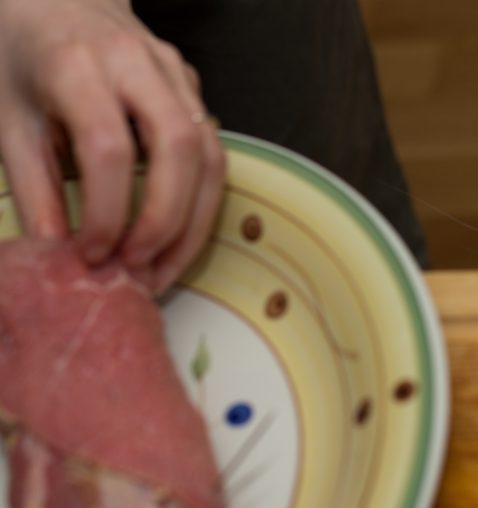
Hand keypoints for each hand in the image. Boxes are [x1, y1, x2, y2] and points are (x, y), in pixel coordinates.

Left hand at [0, 0, 225, 291]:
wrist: (54, 1)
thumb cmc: (23, 56)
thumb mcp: (9, 119)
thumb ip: (33, 189)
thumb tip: (59, 257)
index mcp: (77, 64)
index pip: (109, 147)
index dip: (107, 211)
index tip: (93, 254)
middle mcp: (138, 62)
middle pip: (180, 147)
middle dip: (166, 220)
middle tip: (140, 268)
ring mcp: (175, 73)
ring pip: (211, 153)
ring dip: (195, 222)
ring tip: (164, 267)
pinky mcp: (194, 89)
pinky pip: (214, 152)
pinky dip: (201, 203)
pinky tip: (177, 234)